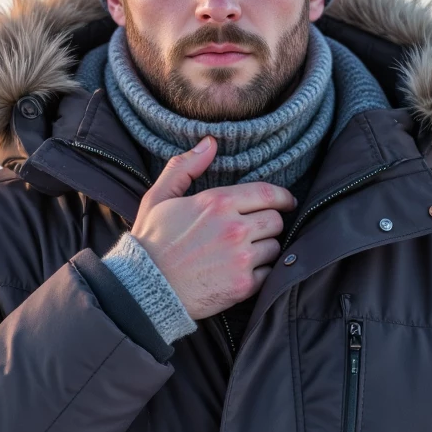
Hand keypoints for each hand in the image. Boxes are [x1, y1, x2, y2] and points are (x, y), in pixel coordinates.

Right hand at [131, 137, 296, 319]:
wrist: (144, 289)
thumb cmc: (151, 242)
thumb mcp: (159, 198)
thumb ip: (184, 167)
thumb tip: (209, 143)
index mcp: (218, 202)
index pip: (268, 194)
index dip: (282, 197)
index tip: (287, 202)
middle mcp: (234, 228)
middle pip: (276, 221)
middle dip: (269, 224)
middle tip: (256, 230)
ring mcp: (241, 258)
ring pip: (275, 248)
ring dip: (265, 249)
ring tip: (244, 252)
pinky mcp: (243, 285)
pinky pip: (269, 274)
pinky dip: (260, 273)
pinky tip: (241, 272)